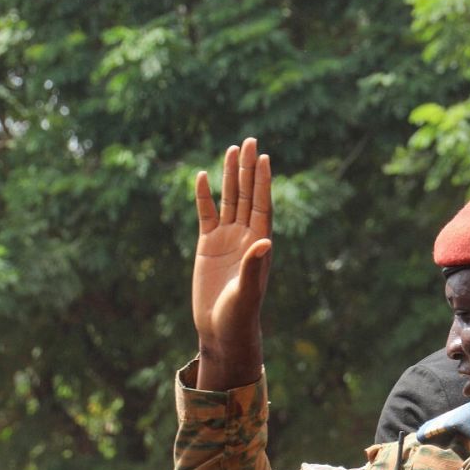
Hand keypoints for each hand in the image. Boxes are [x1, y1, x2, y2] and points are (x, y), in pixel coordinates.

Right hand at [192, 138, 271, 386]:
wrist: (221, 329)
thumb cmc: (239, 315)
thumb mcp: (246, 292)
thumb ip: (254, 266)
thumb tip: (266, 242)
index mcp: (260, 244)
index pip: (262, 205)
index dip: (263, 182)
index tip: (264, 157)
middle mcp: (246, 236)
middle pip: (247, 195)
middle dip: (248, 169)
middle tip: (249, 141)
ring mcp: (227, 239)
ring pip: (229, 200)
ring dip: (231, 176)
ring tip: (232, 149)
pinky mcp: (208, 245)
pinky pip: (207, 214)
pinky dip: (206, 196)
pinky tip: (204, 176)